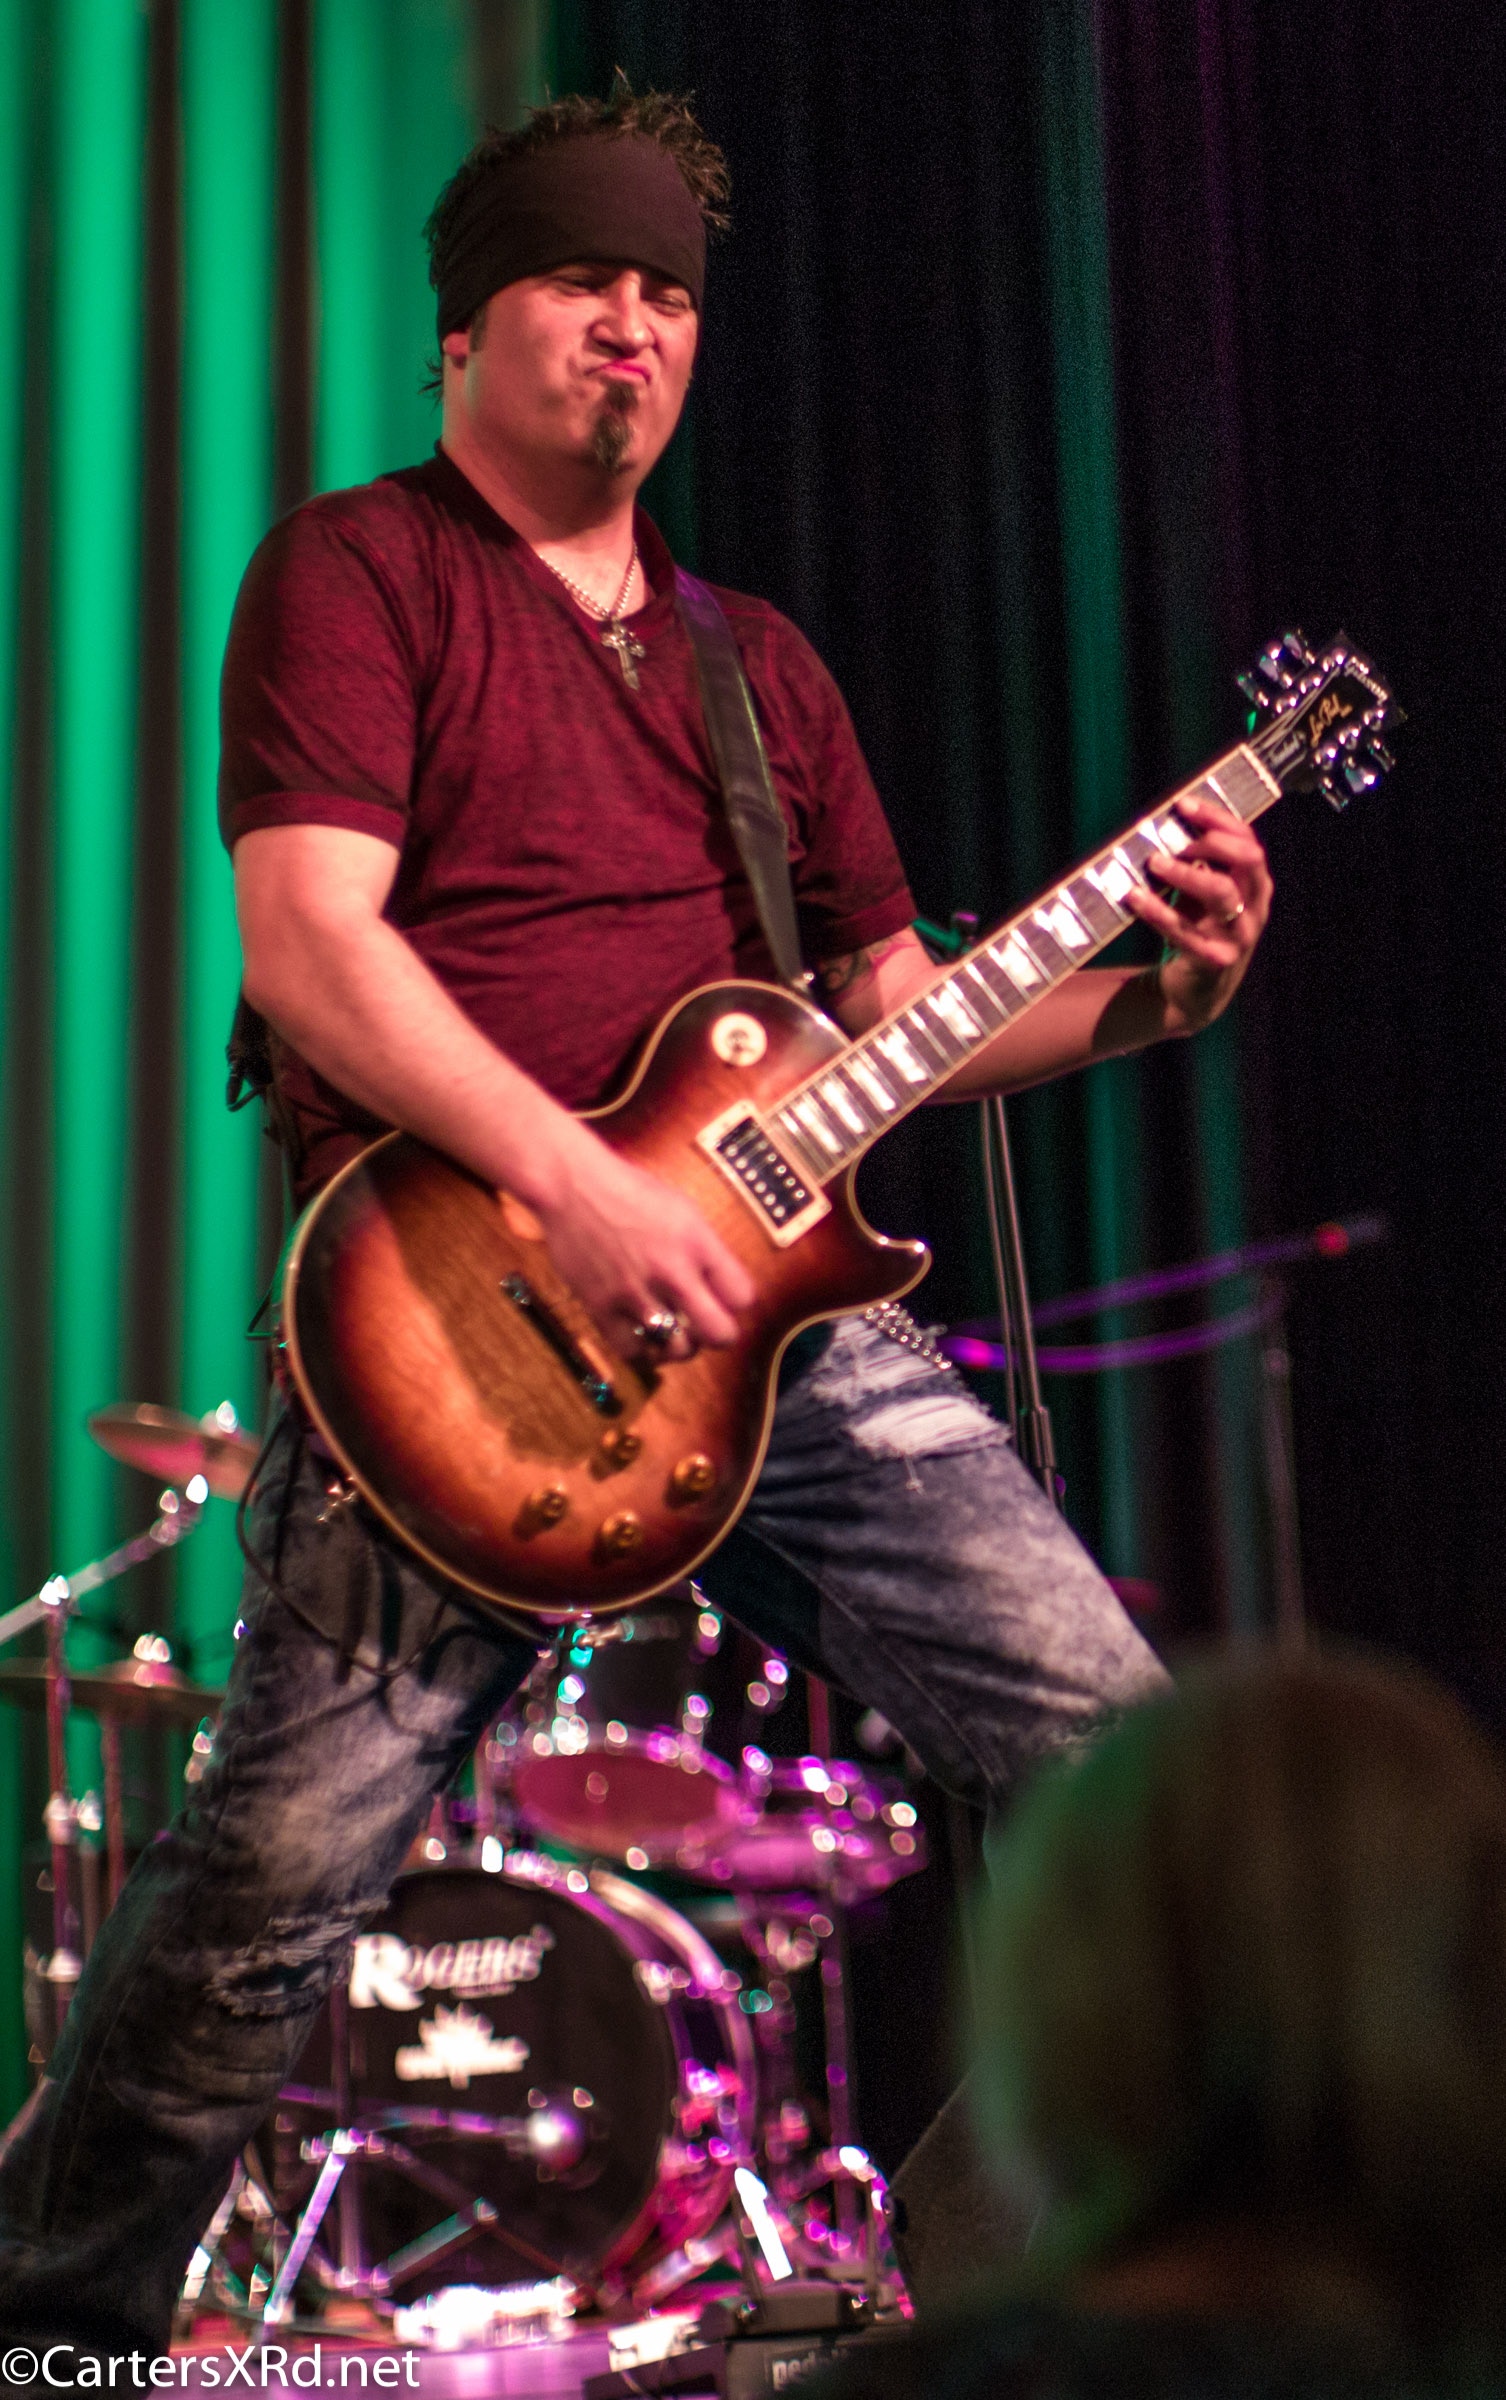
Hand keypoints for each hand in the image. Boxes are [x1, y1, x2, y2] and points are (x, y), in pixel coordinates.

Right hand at [531, 1128, 755, 1362]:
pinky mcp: (601, 1307)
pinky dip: (644, 1352)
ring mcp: (635, 1293)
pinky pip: (633, 1352)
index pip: (743, 1296)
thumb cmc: (629, 1192)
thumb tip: (723, 1290)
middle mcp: (671, 1270)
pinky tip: (645, 1338)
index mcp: (697, 1241)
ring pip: (678, 1350)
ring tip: (675, 1333)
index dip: (737, 1302)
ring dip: (682, 1346)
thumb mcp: (683, 1209)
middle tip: (707, 1327)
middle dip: (720, 1335)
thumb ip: (706, 1250)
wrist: (572, 1186)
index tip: (725, 1299)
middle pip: (719, 1333)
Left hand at [1124, 794, 1273, 1031]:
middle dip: (1209, 841)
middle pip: (1246, 860)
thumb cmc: (1200, 929)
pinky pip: (1186, 932)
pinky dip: (1158, 912)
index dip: (1219, 819)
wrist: (1198, 991)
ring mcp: (1239, 935)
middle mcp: (1255, 907)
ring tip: (1154, 863)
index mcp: (1256, 885)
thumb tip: (1164, 824)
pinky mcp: (1214, 960)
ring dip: (1185, 873)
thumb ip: (1198, 864)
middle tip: (1173, 839)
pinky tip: (1134, 897)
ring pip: (1221, 893)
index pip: (1248, 841)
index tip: (1184, 804)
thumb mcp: (1204, 893)